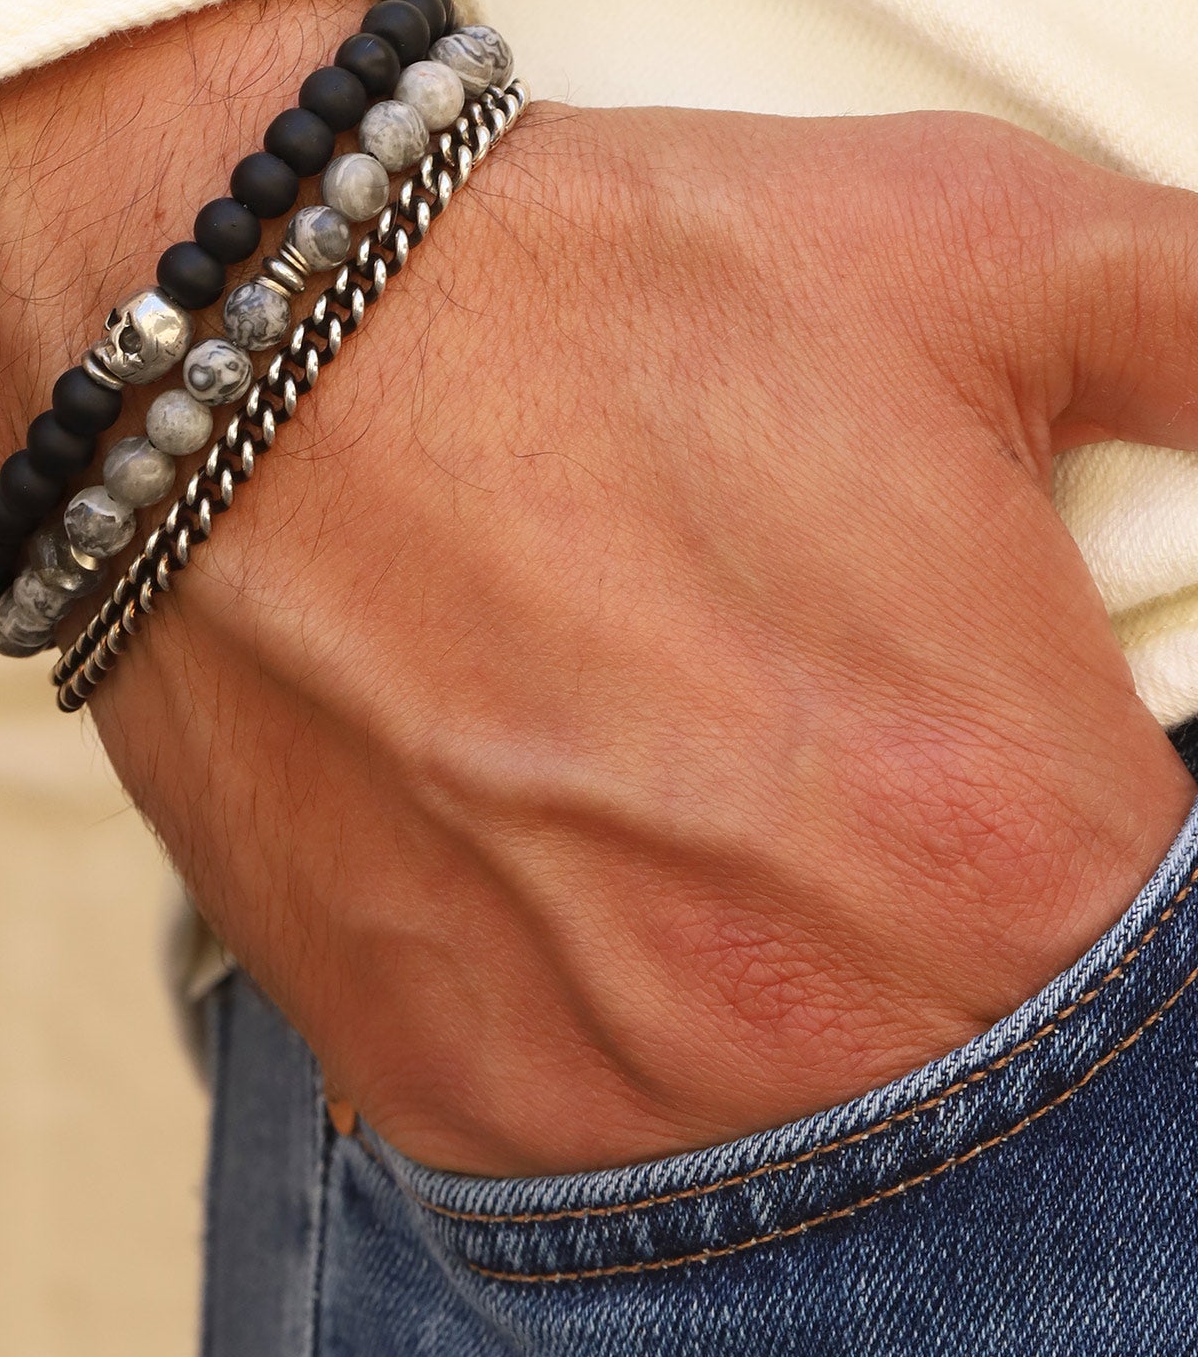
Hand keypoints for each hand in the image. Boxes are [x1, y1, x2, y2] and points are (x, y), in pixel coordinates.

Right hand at [0, 0, 1197, 1175]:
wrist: (252, 344)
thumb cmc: (580, 302)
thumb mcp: (994, 248)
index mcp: (1016, 848)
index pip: (1180, 931)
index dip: (1106, 806)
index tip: (1034, 739)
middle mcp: (824, 1016)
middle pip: (1005, 1037)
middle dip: (959, 881)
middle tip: (848, 719)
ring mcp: (623, 1083)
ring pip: (805, 1081)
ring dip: (791, 942)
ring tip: (697, 750)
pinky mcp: (458, 1083)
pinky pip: (614, 1107)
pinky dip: (627, 987)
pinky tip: (581, 822)